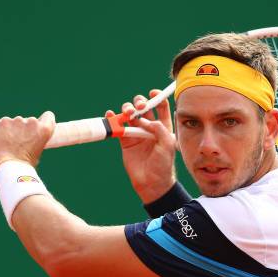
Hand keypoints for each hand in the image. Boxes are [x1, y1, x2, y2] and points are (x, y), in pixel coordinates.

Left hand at [0, 111, 55, 172]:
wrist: (8, 166)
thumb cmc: (25, 164)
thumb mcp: (38, 150)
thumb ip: (36, 137)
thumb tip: (29, 134)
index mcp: (44, 130)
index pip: (48, 116)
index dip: (44, 121)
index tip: (39, 127)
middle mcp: (32, 122)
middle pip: (30, 121)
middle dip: (26, 128)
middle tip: (21, 142)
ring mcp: (17, 120)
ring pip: (16, 122)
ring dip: (14, 129)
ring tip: (10, 144)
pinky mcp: (4, 121)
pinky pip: (4, 123)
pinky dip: (3, 130)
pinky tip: (2, 140)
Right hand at [106, 90, 176, 204]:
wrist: (151, 183)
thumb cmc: (163, 165)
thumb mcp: (167, 146)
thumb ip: (159, 129)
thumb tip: (146, 119)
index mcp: (163, 127)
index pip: (161, 107)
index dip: (157, 98)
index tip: (152, 94)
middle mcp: (149, 128)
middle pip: (143, 108)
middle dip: (139, 102)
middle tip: (138, 107)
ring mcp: (136, 134)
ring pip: (129, 115)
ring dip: (127, 109)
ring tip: (126, 113)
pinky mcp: (125, 141)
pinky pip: (118, 127)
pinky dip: (113, 119)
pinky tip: (110, 115)